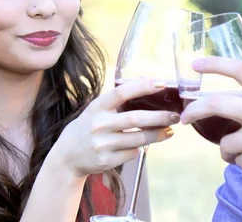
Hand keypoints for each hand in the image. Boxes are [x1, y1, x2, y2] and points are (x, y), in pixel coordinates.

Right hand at [52, 80, 178, 177]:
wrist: (66, 157)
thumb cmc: (88, 127)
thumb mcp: (96, 109)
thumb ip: (117, 99)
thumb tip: (147, 81)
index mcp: (97, 107)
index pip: (121, 93)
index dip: (142, 87)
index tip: (161, 84)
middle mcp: (98, 124)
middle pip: (135, 119)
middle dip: (159, 117)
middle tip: (175, 115)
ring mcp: (102, 144)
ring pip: (138, 139)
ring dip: (158, 134)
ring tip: (170, 130)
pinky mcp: (106, 160)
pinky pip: (132, 153)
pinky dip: (141, 148)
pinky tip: (146, 144)